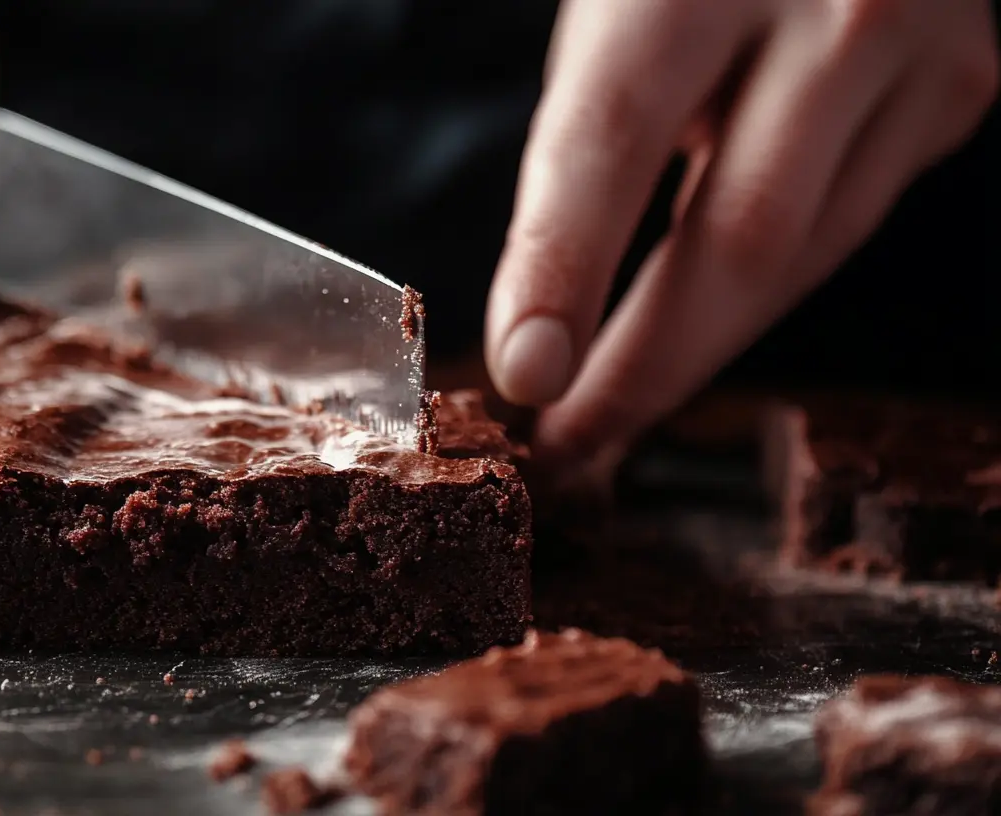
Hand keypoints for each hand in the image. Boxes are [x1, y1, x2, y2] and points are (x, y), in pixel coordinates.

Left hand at [485, 0, 997, 464]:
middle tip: (567, 449)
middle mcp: (833, 6)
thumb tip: (548, 315)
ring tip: (614, 407)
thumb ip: (590, 127)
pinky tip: (704, 319)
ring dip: (700, 349)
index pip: (611, 141)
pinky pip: (846, 225)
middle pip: (737, 235)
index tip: (525, 379)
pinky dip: (765, 287)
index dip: (562, 271)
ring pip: (801, 256)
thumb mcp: (615, 2)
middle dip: (643, 367)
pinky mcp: (961, 90)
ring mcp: (920, 52)